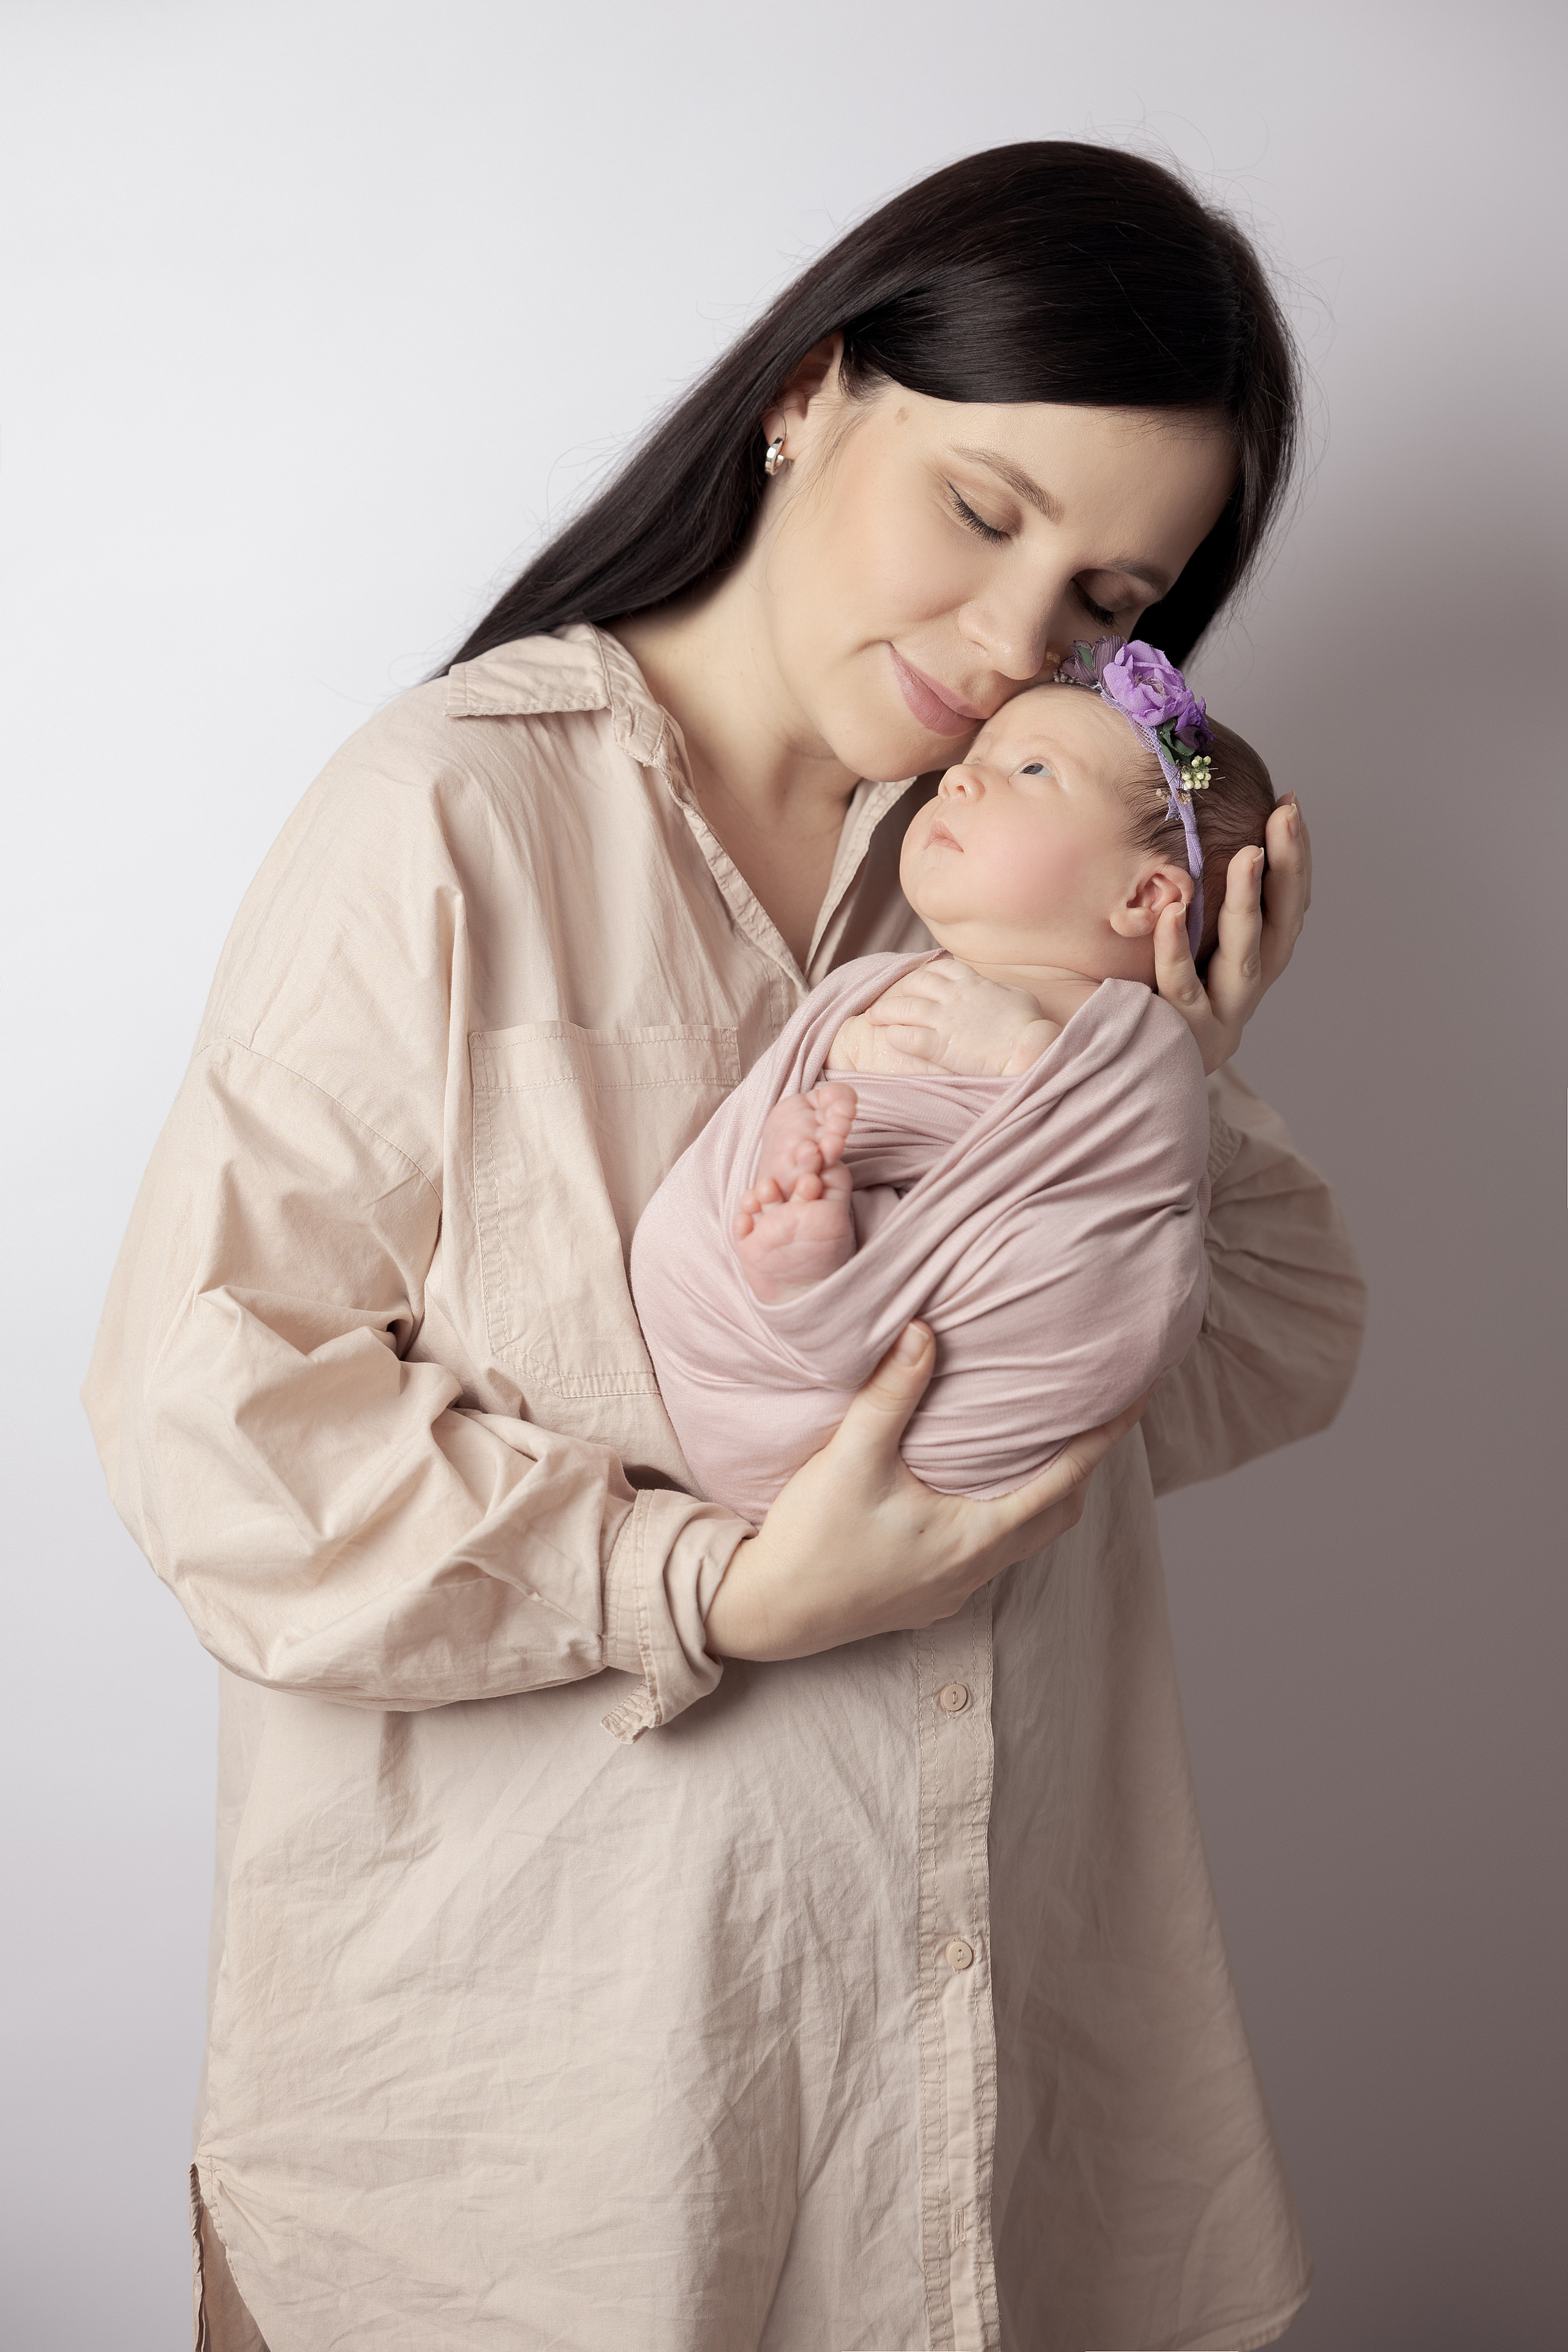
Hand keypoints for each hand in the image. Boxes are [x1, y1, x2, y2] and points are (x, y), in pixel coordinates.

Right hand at [703, 1322, 1151, 1660]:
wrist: (768, 1612)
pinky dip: (1001, 1518)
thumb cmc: (812, 1538)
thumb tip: (923, 1331)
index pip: (1065, 1478)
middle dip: (1081, 1467)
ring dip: (1038, 1494)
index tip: (1137, 1397)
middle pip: (1057, 1514)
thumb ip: (889, 1396)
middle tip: (1088, 1418)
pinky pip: (987, 1555)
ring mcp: (953, 1590)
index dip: (1104, 1435)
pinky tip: (971, 1494)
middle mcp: (976, 1568)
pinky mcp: (927, 1598)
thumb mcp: (850, 1458)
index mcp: (976, 1536)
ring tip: (1035, 1447)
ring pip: (1023, 1538)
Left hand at [860, 957, 1054, 1075]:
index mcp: (971, 981)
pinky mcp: (939, 1044)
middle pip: (914, 984)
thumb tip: (994, 989)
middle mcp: (953, 996)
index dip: (923, 974)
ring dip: (885, 1012)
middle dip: (897, 990)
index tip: (914, 982)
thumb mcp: (1016, 995)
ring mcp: (944, 1019)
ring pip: (903, 1008)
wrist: (1028, 1049)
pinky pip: (907, 1036)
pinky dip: (895, 1036)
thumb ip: (997, 990)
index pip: (939, 969)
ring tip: (872, 1018)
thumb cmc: (1029, 1024)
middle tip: (885, 1000)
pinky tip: (889, 1038)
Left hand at [1153, 794, 1310, 1073]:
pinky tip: (1172, 913)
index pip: (1286, 908)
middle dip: (1287, 872)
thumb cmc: (1143, 1001)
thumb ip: (1191, 904)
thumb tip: (1193, 832)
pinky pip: (1181, 989)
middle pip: (1279, 928)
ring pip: (1243, 958)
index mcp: (1252, 967)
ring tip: (1249, 855)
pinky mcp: (1182, 1036)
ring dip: (1249, 906)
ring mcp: (1219, 1017)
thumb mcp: (1177, 949)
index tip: (1289, 805)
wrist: (1117, 1077)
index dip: (1294, 860)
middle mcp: (1246, 992)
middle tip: (1285, 819)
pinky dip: (1177, 950)